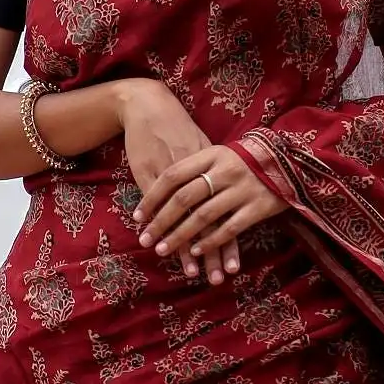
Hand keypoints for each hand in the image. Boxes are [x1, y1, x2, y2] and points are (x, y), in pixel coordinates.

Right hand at [115, 81, 246, 283]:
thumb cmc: (177, 128)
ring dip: (186, 248)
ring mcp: (176, 177)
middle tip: (218, 278)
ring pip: (185, 218)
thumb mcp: (202, 148)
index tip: (234, 266)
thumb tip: (232, 200)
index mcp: (216, 171)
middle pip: (210, 221)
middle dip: (214, 252)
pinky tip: (161, 247)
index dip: (230, 241)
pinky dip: (161, 228)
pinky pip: (160, 207)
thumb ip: (215, 174)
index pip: (227, 213)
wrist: (149, 105)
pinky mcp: (152, 175)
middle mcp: (200, 176)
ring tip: (192, 273)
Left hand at [137, 142, 285, 285]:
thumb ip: (194, 168)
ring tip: (163, 250)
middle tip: (145, 240)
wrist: (288, 158)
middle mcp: (225, 170)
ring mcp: (243, 189)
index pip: (173, 176)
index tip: (138, 216)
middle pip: (185, 198)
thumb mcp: (218, 154)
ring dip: (181, 236)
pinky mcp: (258, 207)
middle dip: (161, 222)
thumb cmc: (243, 158)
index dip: (153, 198)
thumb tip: (158, 191)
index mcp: (211, 154)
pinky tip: (195, 252)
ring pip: (204, 217)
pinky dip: (210, 242)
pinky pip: (229, 228)